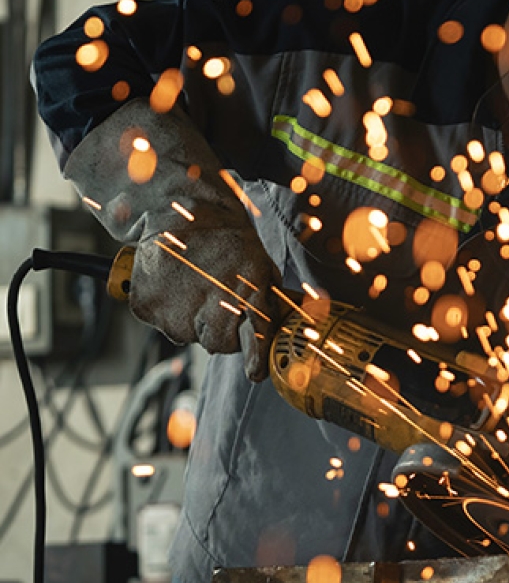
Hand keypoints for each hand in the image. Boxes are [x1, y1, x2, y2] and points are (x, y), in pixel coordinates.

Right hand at [63, 99, 282, 381]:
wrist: (180, 210)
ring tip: (193, 287)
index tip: (255, 372)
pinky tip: (173, 286)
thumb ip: (269, 302)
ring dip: (191, 321)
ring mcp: (176, 306)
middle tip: (216, 305)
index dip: (255, 355)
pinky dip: (166, 312)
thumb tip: (287, 331)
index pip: (255, 331)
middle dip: (219, 332)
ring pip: (186, 336)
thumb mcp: (260, 265)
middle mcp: (212, 299)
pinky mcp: (147, 306)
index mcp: (248, 287)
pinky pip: (161, 325)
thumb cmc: (228, 241)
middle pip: (217, 344)